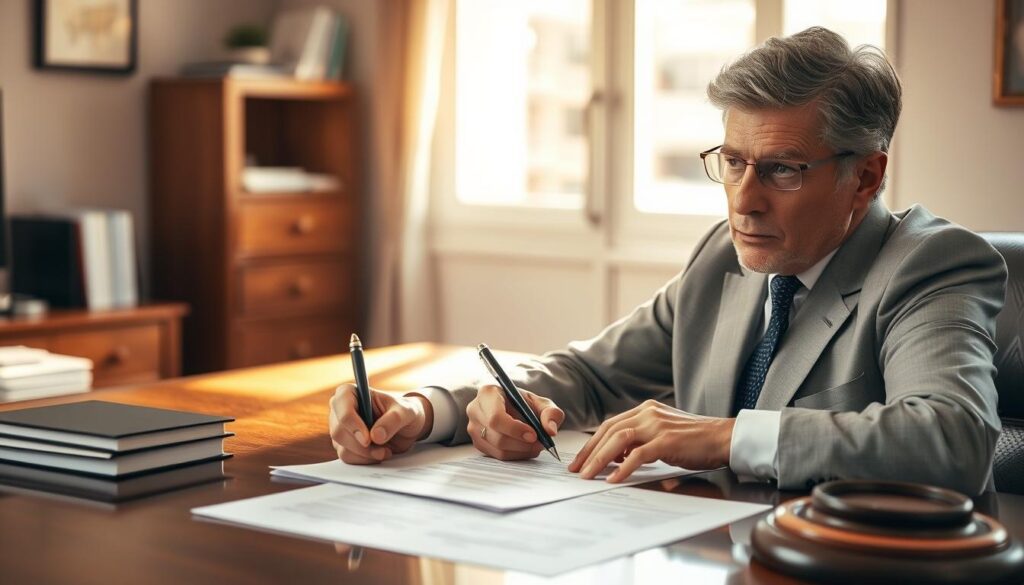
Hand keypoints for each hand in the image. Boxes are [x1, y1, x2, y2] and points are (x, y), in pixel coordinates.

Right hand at [328, 384, 432, 463]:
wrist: (406, 428)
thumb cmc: (403, 412)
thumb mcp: (406, 412)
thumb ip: (393, 420)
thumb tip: (375, 436)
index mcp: (351, 392)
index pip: (341, 405)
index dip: (352, 424)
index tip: (368, 439)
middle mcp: (340, 410)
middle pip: (339, 431)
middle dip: (362, 446)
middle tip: (382, 449)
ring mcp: (340, 428)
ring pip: (342, 447)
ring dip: (366, 454)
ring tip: (385, 451)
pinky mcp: (343, 445)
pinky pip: (347, 457)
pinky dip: (364, 460)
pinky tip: (378, 454)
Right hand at [466, 384, 564, 459]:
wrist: (514, 408)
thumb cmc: (524, 404)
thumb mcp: (541, 402)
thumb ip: (551, 413)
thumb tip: (550, 430)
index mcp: (487, 393)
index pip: (496, 417)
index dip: (515, 429)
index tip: (533, 434)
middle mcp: (476, 410)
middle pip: (497, 436)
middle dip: (522, 443)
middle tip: (540, 443)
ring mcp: (474, 428)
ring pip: (498, 448)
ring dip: (521, 451)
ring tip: (535, 445)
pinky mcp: (478, 443)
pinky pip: (497, 456)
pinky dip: (515, 455)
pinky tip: (525, 448)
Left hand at [568, 400, 735, 482]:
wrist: (724, 438)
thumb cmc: (695, 440)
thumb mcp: (663, 435)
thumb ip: (641, 440)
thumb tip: (618, 457)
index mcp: (645, 409)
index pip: (611, 425)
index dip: (593, 442)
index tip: (581, 459)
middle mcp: (648, 412)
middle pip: (609, 431)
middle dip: (590, 452)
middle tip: (576, 470)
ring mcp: (657, 425)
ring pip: (618, 440)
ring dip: (600, 459)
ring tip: (588, 476)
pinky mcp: (667, 440)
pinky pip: (638, 455)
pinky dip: (623, 468)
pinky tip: (614, 480)